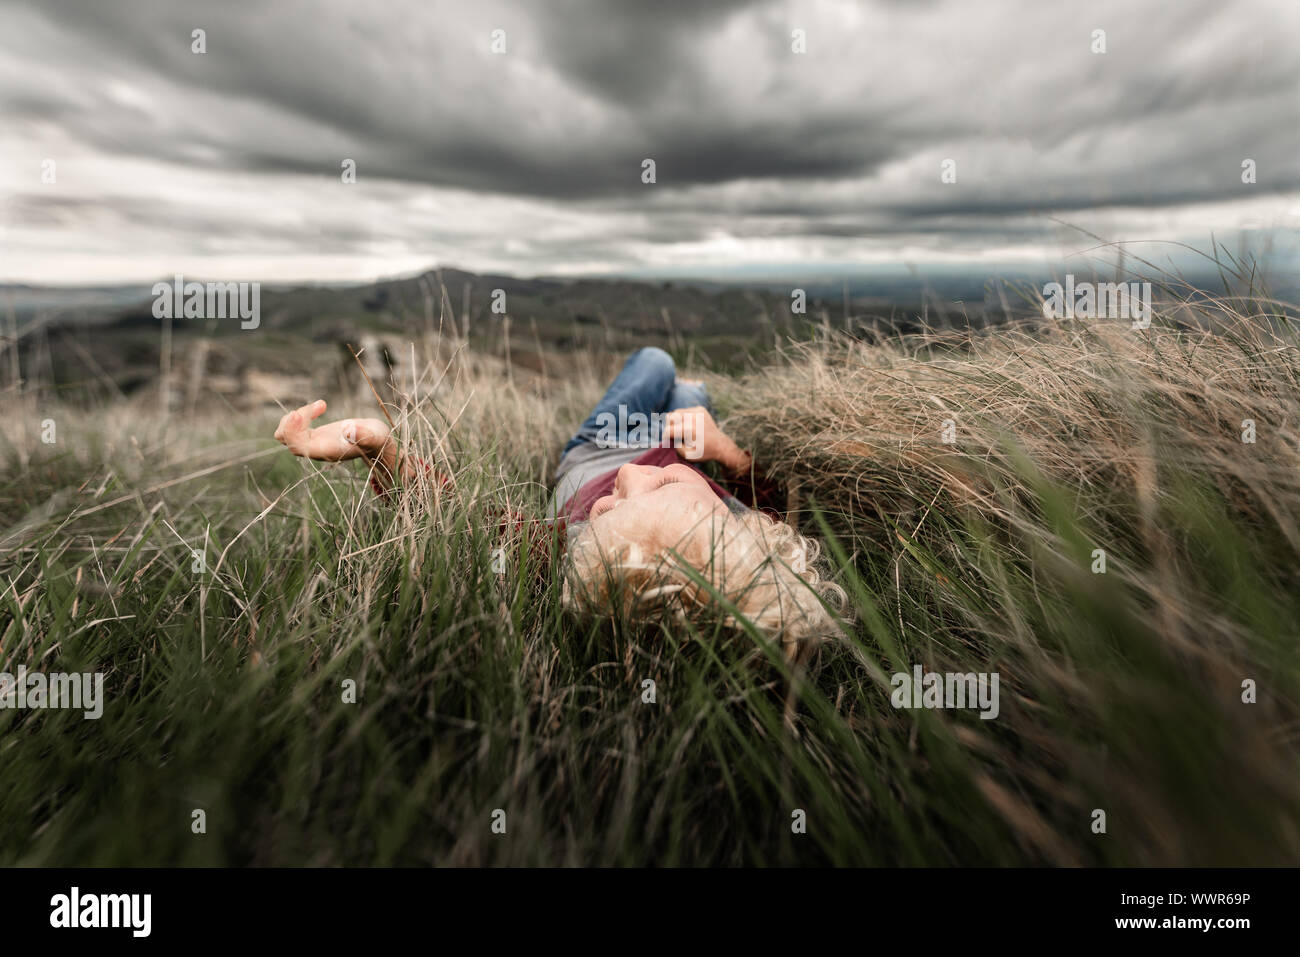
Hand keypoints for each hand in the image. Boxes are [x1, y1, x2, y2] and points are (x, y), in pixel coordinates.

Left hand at [274, 400, 390, 462]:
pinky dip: (301, 415)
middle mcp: (316, 450)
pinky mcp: (314, 435)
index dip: (291, 431)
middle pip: (288, 440)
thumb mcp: (375, 435)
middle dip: (294, 420)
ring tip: (321, 406)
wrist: (377, 442)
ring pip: (286, 434)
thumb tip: (349, 430)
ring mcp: (313, 443)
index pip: (298, 447)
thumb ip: (364, 435)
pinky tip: (321, 407)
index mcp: (326, 452)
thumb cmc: (376, 439)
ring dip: (296, 416)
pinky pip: (294, 428)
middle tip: (319, 405)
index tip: (297, 413)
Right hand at [662, 406, 750, 471]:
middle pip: (670, 417)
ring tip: (681, 429)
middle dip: (669, 426)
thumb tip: (668, 437)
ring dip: (676, 421)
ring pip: (677, 412)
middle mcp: (693, 418)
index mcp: (689, 430)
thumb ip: (675, 446)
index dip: (665, 436)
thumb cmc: (703, 452)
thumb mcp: (686, 455)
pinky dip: (684, 417)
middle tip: (674, 434)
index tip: (667, 440)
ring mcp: (697, 412)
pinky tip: (690, 425)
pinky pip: (685, 410)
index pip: (668, 430)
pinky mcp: (700, 409)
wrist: (720, 444)